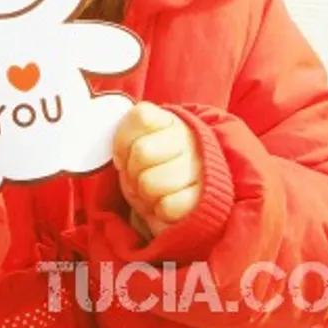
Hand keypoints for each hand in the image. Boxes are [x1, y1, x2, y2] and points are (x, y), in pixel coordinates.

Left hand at [112, 102, 201, 237]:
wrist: (183, 194)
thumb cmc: (152, 166)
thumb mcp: (134, 145)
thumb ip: (125, 138)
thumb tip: (121, 160)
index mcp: (168, 120)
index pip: (141, 117)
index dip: (122, 141)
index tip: (123, 156)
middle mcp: (188, 138)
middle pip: (142, 152)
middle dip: (132, 171)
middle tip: (139, 176)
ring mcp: (200, 166)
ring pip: (151, 183)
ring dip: (145, 193)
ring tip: (153, 191)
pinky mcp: (206, 196)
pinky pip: (169, 206)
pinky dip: (162, 210)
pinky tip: (166, 203)